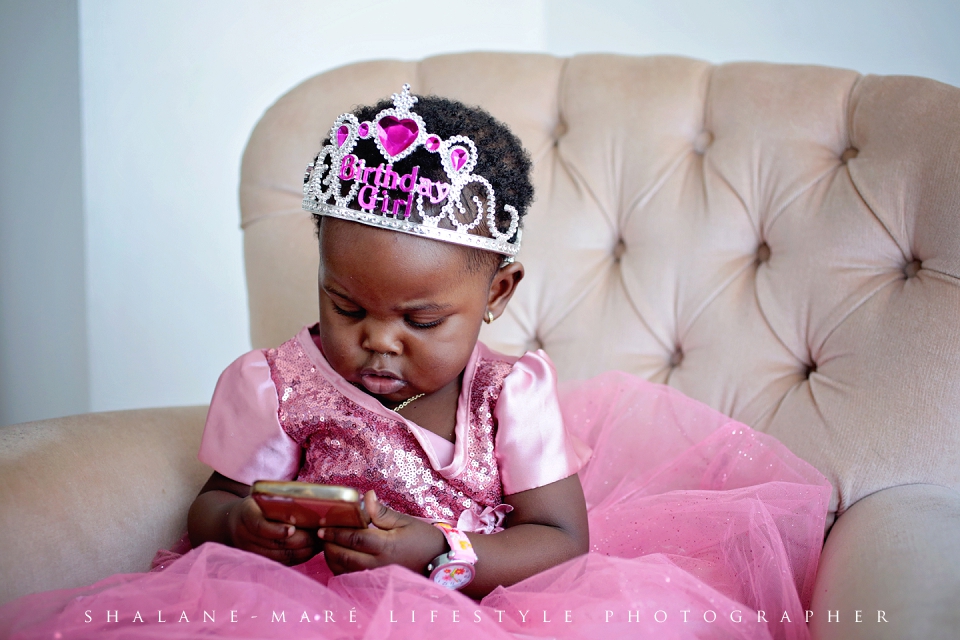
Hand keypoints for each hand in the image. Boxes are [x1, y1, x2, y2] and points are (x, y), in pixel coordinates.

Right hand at [226, 495, 317, 564]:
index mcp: (246, 514)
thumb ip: (279, 499)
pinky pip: (280, 562)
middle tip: (319, 534)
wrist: (235, 522)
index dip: (277, 529)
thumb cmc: (257, 505)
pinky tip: (311, 550)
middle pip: (275, 543)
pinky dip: (298, 558)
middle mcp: (245, 535)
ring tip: (319, 543)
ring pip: (280, 556)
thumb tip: (309, 498)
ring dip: (303, 551)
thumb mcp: (262, 497)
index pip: (259, 526)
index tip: (293, 527)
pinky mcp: (259, 560)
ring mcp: (250, 550)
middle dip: (301, 540)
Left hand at [319, 491, 445, 574]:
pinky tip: (339, 555)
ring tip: (328, 542)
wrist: (437, 561)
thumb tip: (366, 497)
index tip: (323, 525)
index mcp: (387, 546)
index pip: (355, 539)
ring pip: (344, 571)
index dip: (336, 532)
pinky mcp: (375, 582)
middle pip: (344, 558)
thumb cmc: (421, 538)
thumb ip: (382, 512)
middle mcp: (379, 564)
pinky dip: (340, 567)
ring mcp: (376, 576)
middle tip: (321, 533)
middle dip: (329, 545)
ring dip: (332, 557)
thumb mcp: (404, 520)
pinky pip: (350, 578)